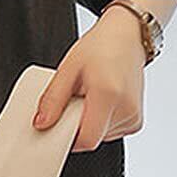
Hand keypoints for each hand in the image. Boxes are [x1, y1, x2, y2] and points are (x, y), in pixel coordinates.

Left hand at [34, 9, 146, 150]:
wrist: (128, 36)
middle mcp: (126, 109)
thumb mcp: (69, 68)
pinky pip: (110, 133)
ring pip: (100, 137)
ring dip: (89, 123)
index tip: (58, 126)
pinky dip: (100, 122)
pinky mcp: (136, 122)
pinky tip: (102, 102)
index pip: (86, 140)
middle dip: (77, 126)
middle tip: (75, 101)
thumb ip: (53, 99)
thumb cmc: (102, 47)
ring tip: (90, 97)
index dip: (68, 138)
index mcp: (109, 94)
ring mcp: (133, 117)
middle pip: (92, 138)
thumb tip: (41, 124)